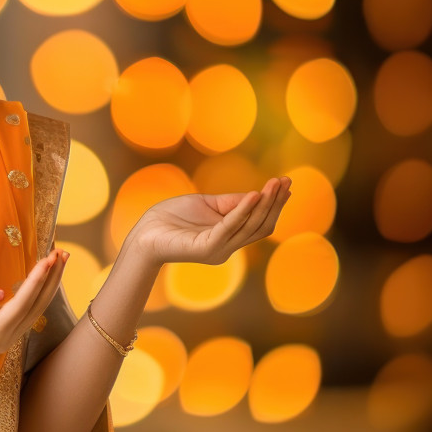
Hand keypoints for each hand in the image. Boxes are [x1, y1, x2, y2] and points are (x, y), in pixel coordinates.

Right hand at [0, 249, 68, 364]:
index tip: (48, 258)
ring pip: (36, 310)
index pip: (22, 303)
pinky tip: (46, 277)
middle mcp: (5, 340)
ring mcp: (7, 339)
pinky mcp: (6, 334)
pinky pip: (29, 311)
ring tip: (60, 259)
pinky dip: (40, 292)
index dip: (36, 279)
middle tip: (62, 252)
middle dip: (52, 278)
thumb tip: (2, 293)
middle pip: (37, 307)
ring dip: (50, 284)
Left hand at [129, 179, 291, 267]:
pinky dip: (243, 211)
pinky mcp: (206, 248)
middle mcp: (228, 247)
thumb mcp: (207, 205)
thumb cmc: (172, 218)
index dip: (275, 206)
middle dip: (275, 203)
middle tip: (286, 182)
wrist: (144, 233)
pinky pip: (229, 227)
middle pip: (260, 226)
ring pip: (249, 226)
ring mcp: (219, 250)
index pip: (260, 223)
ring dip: (264, 204)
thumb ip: (231, 203)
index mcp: (229, 238)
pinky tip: (254, 195)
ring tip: (275, 184)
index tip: (287, 185)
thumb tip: (258, 194)